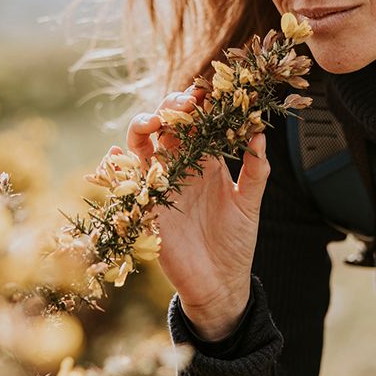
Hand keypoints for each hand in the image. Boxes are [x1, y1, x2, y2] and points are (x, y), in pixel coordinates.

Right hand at [124, 86, 269, 340]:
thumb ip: (255, 170)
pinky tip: (114, 156)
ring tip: (152, 122)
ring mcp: (161, 183)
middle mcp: (181, 166)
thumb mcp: (250, 204)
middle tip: (184, 105)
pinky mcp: (146, 204)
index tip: (209, 92)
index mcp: (207, 161)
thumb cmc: (236, 243)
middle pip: (167, 124)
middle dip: (172, 108)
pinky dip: (115, 166)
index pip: (199, 122)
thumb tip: (260, 132)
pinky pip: (126, 181)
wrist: (220, 283)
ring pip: (142, 143)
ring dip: (142, 127)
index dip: (201, 104)